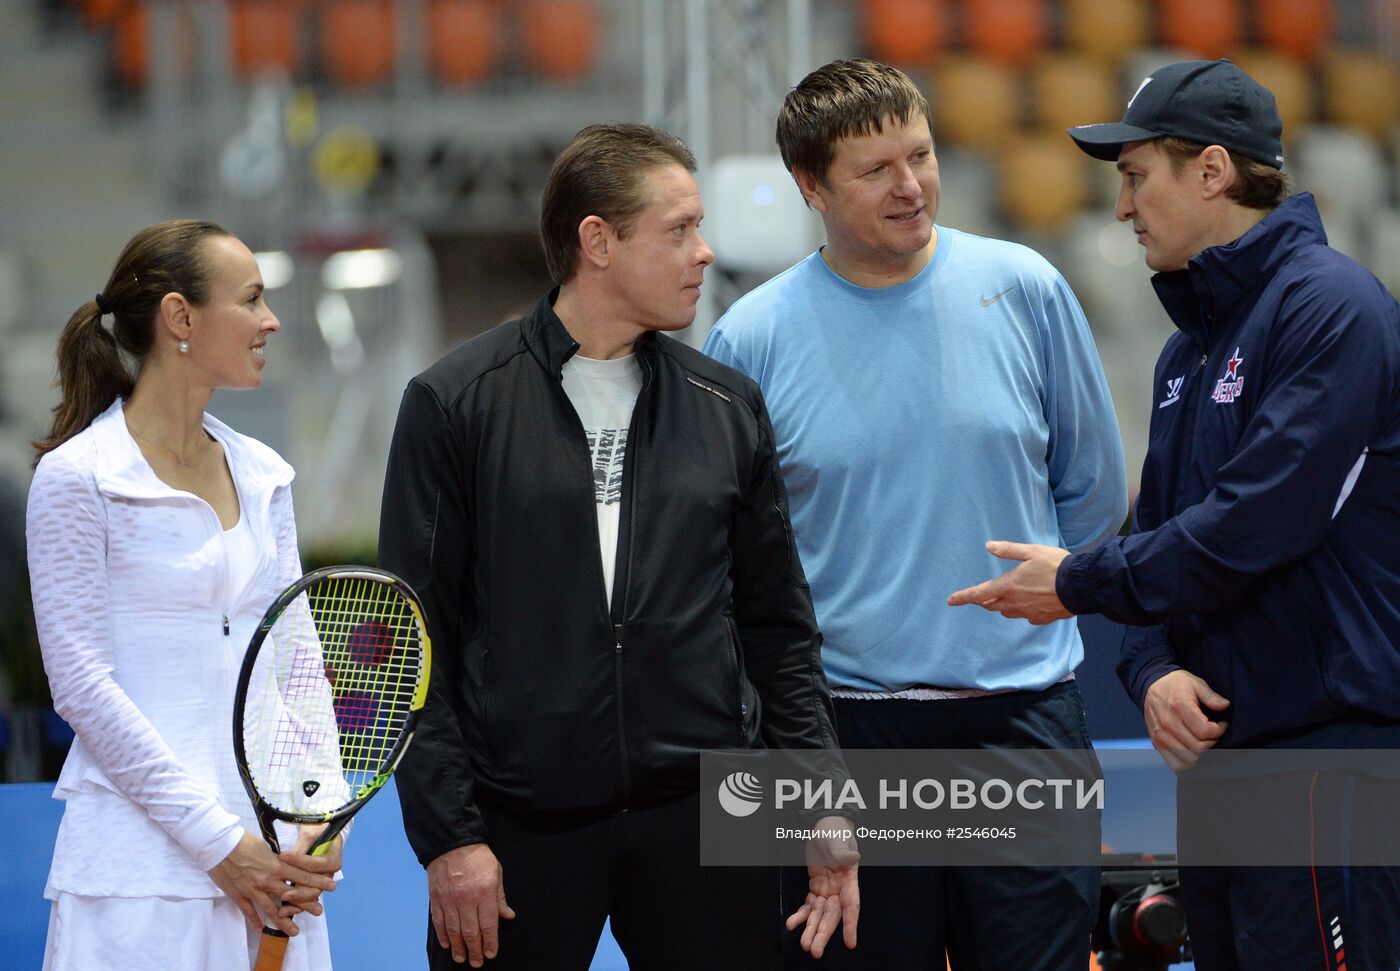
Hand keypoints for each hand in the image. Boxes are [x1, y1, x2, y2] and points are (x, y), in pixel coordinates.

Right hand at [207, 831, 336, 934]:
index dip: (318, 881)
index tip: (331, 885)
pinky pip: (249, 912)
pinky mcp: (239, 895)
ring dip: (284, 921)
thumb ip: (277, 859)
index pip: (302, 875)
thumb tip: (287, 864)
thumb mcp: (266, 847)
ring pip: (272, 910)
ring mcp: (253, 890)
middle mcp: (268, 880)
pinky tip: (262, 929)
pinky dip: (256, 922)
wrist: (219, 845)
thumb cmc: (243, 841)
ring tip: (295, 931)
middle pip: (292, 895)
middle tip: (320, 911)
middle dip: (307, 904)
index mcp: (276, 865)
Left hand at [274, 824, 344, 919]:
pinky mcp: (310, 887)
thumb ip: (301, 848)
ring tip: (282, 909)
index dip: (298, 861)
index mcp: (333, 860)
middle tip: (284, 893)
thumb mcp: (310, 834)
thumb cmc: (316, 831)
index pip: (314, 864)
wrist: (320, 834)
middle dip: (299, 892)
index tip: (282, 856)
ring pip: (309, 897)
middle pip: (315, 888)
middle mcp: (329, 875)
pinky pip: (304, 900)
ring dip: (296, 904)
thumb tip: (290, 858)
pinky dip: (294, 907)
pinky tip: (281, 912)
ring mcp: (320, 883)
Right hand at [427, 844, 515, 966]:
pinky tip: (447, 944)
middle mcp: (466, 899)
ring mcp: (449, 899)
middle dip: (474, 950)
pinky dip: (443, 935)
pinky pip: (439, 921)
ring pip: (454, 930)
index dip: (490, 942)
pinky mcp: (436, 898)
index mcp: (485, 892)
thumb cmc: (478, 857)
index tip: (491, 954)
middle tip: (476, 962)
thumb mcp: (496, 873)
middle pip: (470, 932)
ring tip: (461, 958)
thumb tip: (508, 916)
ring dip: (458, 947)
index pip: (488, 924)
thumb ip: (500, 897)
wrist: (452, 842)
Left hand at [786, 816, 858, 957]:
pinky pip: (808, 906)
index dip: (851, 925)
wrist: (824, 825)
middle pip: (832, 916)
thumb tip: (851, 859)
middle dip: (824, 934)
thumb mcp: (838, 838)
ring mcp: (828, 890)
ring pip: (820, 915)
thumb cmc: (834, 830)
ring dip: (812, 930)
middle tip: (814, 951)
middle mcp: (840, 889)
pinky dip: (800, 916)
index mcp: (849, 878)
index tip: (850, 943)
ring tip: (804, 945)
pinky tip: (791, 925)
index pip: (852, 905)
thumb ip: (842, 850)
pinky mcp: (816, 887)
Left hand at [946, 541, 1072, 624]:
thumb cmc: (1056, 565)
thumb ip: (1008, 550)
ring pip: (1007, 612)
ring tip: (1005, 596)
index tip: (951, 601)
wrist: (1081, 586)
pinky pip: (1026, 616)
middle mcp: (1015, 602)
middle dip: (983, 600)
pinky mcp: (1041, 618)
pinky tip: (1029, 602)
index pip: (979, 594)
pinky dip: (1022, 610)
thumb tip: (989, 546)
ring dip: (1001, 605)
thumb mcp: (1031, 551)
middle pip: (991, 605)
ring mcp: (1028, 612)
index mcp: (1008, 586)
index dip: (963, 597)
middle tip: (980, 595)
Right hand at [1143, 670, 1230, 770]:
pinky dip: (1187, 762)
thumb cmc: (1175, 685)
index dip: (1219, 731)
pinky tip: (1193, 752)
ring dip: (1201, 754)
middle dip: (1212, 743)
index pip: (1204, 731)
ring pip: (1188, 758)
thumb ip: (1211, 696)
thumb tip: (1225, 706)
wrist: (1150, 685)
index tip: (1221, 725)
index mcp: (1179, 707)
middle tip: (1214, 734)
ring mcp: (1161, 735)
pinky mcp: (1157, 743)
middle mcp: (1168, 723)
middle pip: (1198, 747)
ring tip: (1203, 742)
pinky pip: (1175, 764)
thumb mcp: (1196, 683)